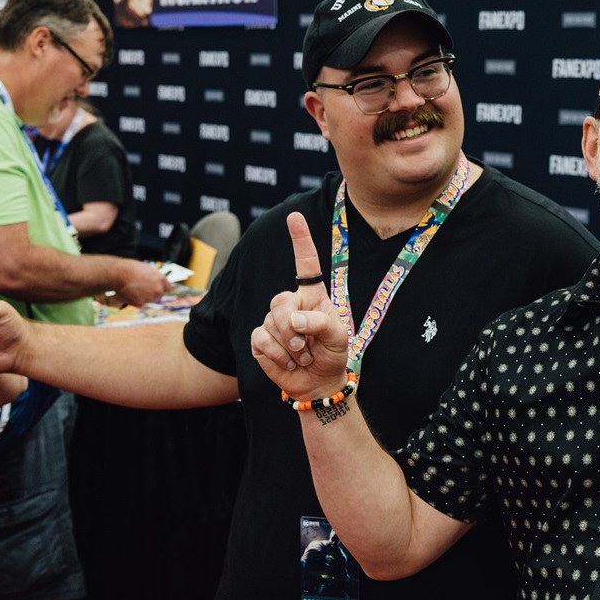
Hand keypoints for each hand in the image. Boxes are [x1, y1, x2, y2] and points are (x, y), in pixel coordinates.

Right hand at [111, 259, 172, 306]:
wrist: (119, 274)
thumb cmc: (131, 269)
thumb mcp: (147, 270)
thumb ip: (154, 278)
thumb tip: (156, 283)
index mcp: (161, 279)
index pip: (168, 288)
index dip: (162, 288)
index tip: (157, 288)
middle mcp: (158, 289)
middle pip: (160, 295)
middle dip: (153, 293)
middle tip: (143, 289)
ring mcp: (150, 297)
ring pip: (149, 300)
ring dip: (144, 297)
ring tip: (134, 289)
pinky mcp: (141, 303)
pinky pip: (140, 304)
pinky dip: (136, 300)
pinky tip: (130, 293)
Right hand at [249, 212, 350, 401]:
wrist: (318, 383)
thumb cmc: (332, 354)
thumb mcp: (338, 337)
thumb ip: (320, 323)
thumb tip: (293, 319)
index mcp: (313, 296)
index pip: (305, 264)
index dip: (300, 240)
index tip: (294, 216)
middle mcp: (291, 304)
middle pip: (280, 302)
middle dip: (292, 327)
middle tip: (305, 346)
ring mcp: (273, 321)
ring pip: (269, 323)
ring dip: (289, 347)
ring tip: (302, 356)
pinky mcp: (261, 340)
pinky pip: (260, 340)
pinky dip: (277, 357)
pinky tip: (288, 364)